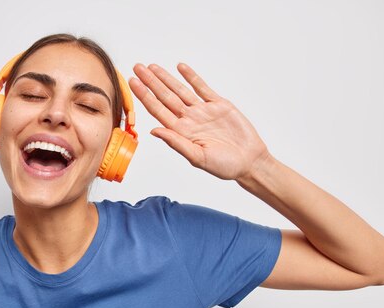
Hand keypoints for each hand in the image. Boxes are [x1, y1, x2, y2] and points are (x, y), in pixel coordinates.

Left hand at [129, 62, 269, 180]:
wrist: (250, 161)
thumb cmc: (224, 165)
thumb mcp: (198, 157)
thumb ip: (176, 143)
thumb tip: (154, 131)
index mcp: (181, 132)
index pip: (158, 110)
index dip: (145, 96)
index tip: (133, 84)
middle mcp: (189, 120)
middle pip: (165, 97)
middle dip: (151, 82)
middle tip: (137, 68)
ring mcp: (202, 111)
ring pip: (180, 90)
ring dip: (166, 78)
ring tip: (152, 67)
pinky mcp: (219, 105)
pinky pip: (202, 88)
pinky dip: (191, 77)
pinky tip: (180, 68)